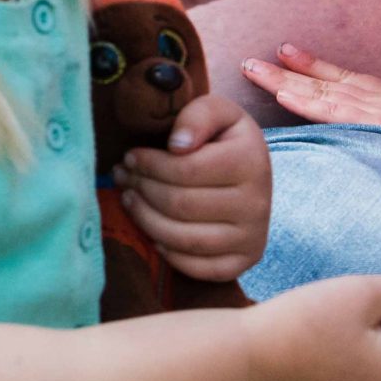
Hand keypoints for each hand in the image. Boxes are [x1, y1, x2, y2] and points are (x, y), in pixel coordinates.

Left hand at [111, 91, 268, 282]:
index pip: (185, 170)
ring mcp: (251, 237)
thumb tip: (176, 145)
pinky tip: (151, 231)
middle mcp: (257, 203)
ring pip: (183, 238)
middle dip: (142, 189)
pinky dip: (167, 252)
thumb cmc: (224, 140)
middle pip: (180, 205)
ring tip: (129, 199)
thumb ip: (198, 116)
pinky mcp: (243, 262)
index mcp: (251, 161)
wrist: (252, 174)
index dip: (149, 165)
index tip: (129, 157)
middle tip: (122, 177)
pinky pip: (196, 267)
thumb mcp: (217, 112)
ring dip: (145, 219)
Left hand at [247, 43, 380, 141]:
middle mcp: (378, 99)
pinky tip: (283, 95)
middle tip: (252, 61)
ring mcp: (375, 111)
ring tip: (251, 70)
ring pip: (319, 93)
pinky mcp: (377, 128)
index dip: (314, 67)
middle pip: (323, 81)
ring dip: (283, 83)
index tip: (287, 53)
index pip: (345, 78)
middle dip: (286, 73)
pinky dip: (307, 104)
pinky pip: (333, 115)